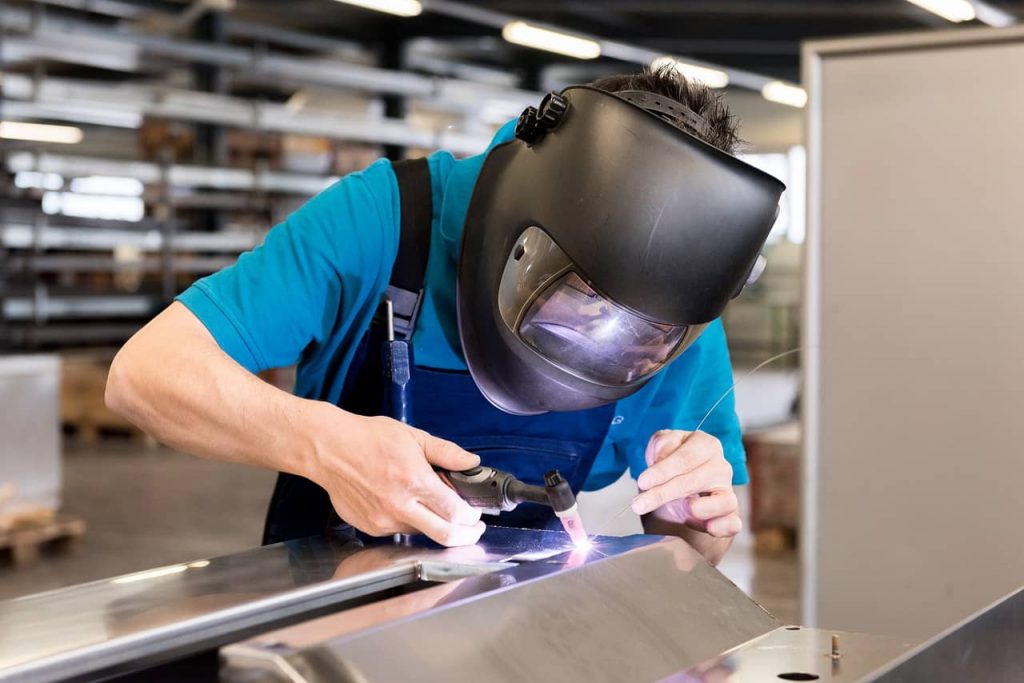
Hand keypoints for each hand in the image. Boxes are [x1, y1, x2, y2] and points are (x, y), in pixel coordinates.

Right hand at [302, 405, 484, 545]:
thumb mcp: (413, 436)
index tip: (476, 515)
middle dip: (466, 536)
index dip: (471, 517)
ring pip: (421, 533)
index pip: (454, 512)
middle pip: (444, 535)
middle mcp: (399, 505)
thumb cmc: (368, 439)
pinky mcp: (370, 527)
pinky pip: (399, 530)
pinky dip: (409, 520)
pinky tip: (403, 502)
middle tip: (472, 530)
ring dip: (433, 524)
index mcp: (414, 480)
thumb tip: (471, 462)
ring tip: (431, 505)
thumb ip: (446, 452)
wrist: (329, 449)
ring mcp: (383, 520)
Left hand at [631, 430, 741, 538]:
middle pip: (694, 480)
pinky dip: (721, 526)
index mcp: (705, 445)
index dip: (662, 471)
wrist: (679, 493)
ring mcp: (728, 491)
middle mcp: (721, 466)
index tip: (643, 482)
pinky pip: (732, 523)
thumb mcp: (661, 450)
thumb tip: (660, 459)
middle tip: (639, 504)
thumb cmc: (672, 467)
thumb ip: (661, 446)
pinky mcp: (730, 515)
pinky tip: (707, 527)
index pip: (685, 458)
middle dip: (663, 494)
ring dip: (696, 509)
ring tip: (676, 509)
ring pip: (722, 501)